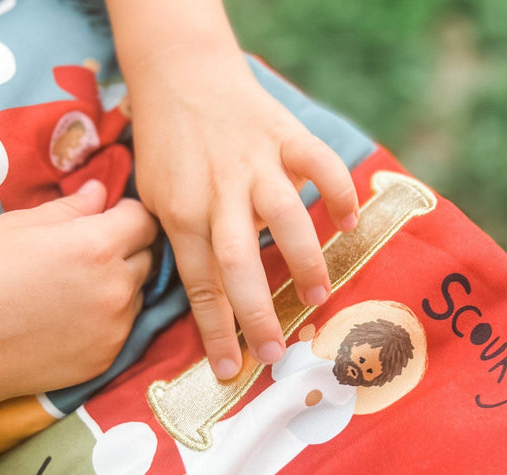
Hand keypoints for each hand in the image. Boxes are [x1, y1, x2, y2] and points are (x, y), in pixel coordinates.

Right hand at [0, 180, 157, 444]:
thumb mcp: (16, 227)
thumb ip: (69, 209)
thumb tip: (101, 192)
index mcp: (96, 246)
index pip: (144, 221)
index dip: (130, 214)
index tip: (113, 217)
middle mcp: (117, 287)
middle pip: (148, 257)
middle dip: (128, 248)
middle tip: (90, 253)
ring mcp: (117, 326)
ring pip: (138, 293)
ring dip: (120, 285)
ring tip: (77, 288)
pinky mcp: (110, 356)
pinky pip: (125, 327)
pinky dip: (109, 317)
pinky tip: (73, 317)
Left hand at [125, 48, 358, 379]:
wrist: (179, 73)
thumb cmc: (167, 146)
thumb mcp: (157, 198)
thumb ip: (182, 244)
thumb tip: (206, 300)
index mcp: (182, 213)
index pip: (199, 285)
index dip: (215, 332)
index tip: (229, 371)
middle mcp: (218, 192)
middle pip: (237, 262)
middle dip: (257, 313)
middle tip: (274, 352)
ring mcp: (254, 163)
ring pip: (283, 217)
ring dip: (305, 260)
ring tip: (318, 296)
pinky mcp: (283, 134)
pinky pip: (319, 164)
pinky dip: (338, 192)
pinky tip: (349, 222)